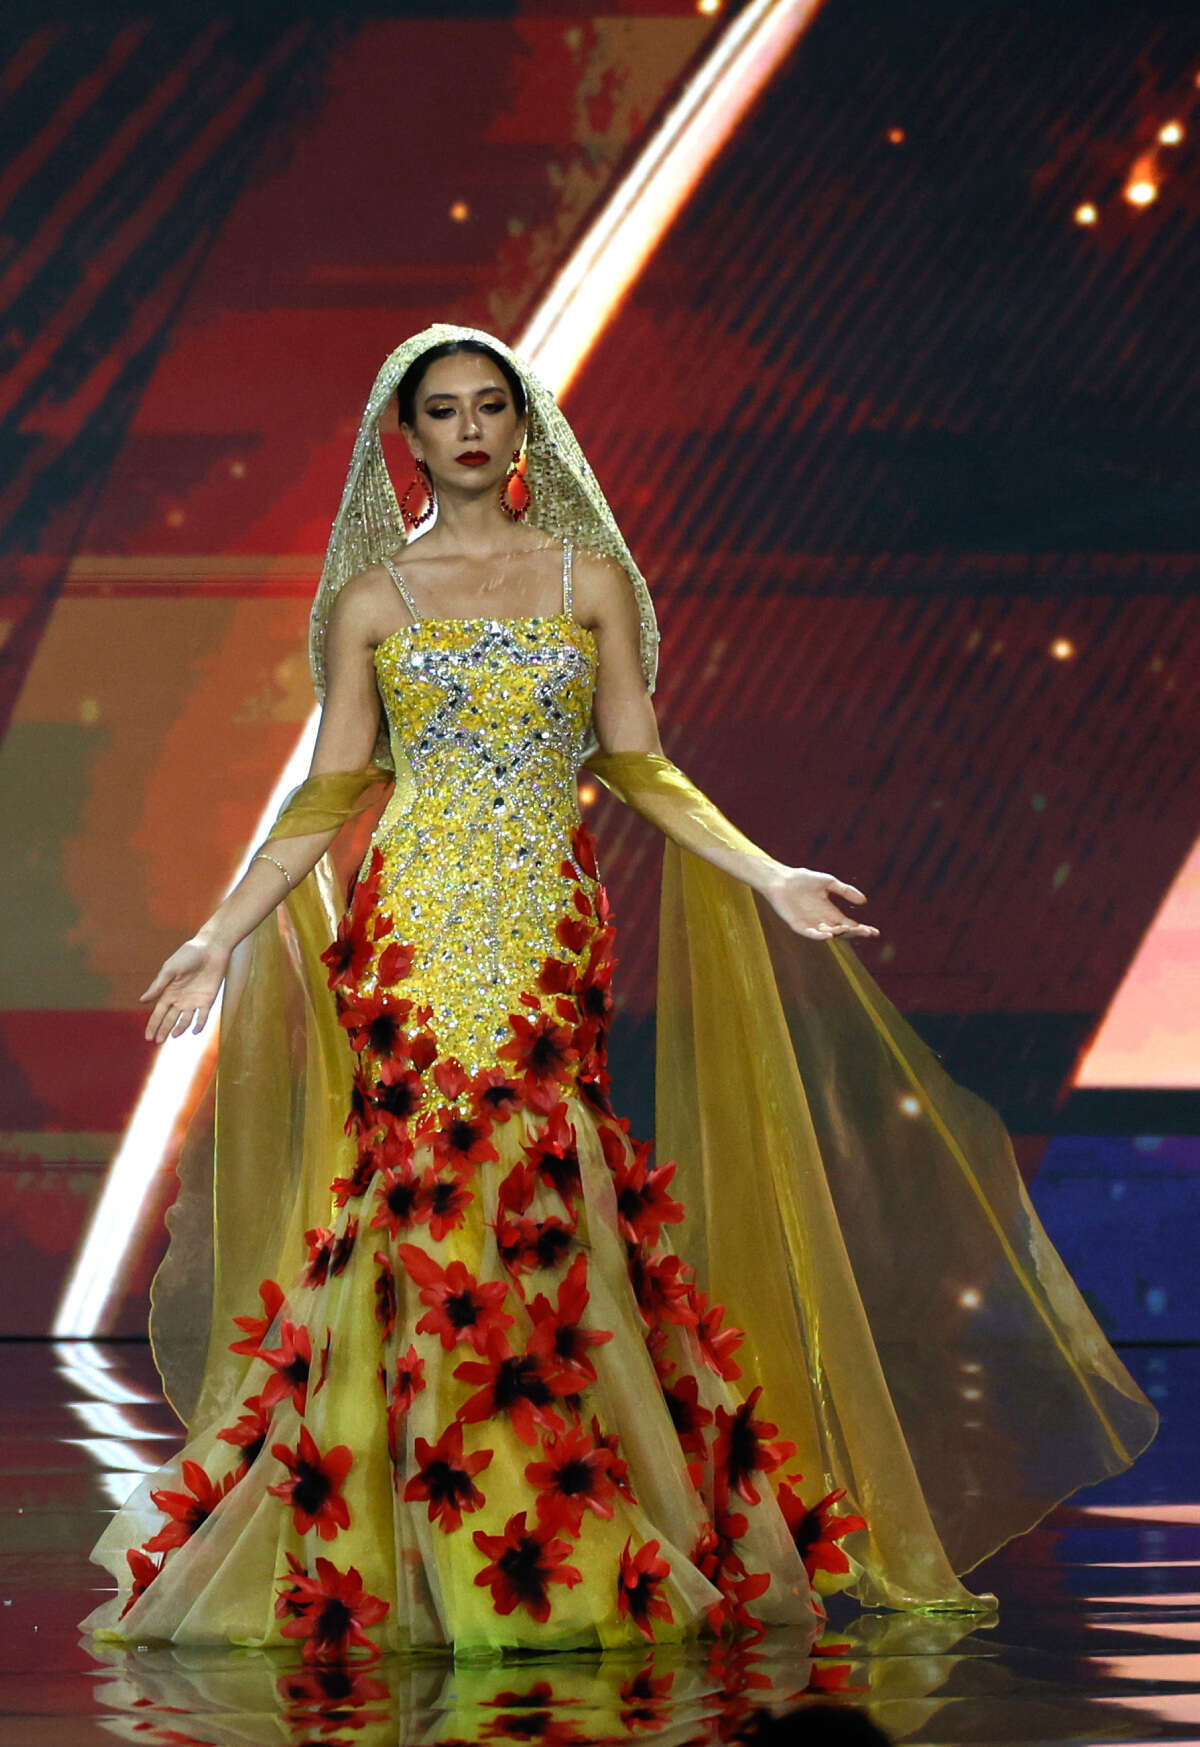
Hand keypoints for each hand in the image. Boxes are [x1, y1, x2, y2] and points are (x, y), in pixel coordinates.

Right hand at [140, 938, 229, 1043]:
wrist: (211, 948)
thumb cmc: (188, 955)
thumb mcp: (170, 969)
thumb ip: (158, 986)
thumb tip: (142, 1000)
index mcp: (169, 992)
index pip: (159, 1013)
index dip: (153, 1025)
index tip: (147, 1037)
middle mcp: (180, 999)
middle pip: (170, 1019)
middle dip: (163, 1030)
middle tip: (157, 1041)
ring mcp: (194, 1001)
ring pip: (185, 1020)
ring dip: (180, 1029)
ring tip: (174, 1035)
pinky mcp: (208, 1000)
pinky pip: (203, 1016)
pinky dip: (199, 1024)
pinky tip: (194, 1031)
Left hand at [762, 867, 879, 941]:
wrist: (781, 879)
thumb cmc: (803, 879)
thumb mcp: (829, 882)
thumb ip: (845, 891)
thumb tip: (864, 901)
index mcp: (831, 913)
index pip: (850, 925)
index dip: (862, 930)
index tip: (875, 932)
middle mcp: (823, 921)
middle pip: (842, 932)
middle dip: (855, 933)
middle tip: (866, 932)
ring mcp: (811, 925)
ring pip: (828, 934)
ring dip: (838, 933)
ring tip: (847, 929)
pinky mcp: (798, 926)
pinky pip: (810, 934)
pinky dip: (819, 936)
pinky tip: (828, 935)